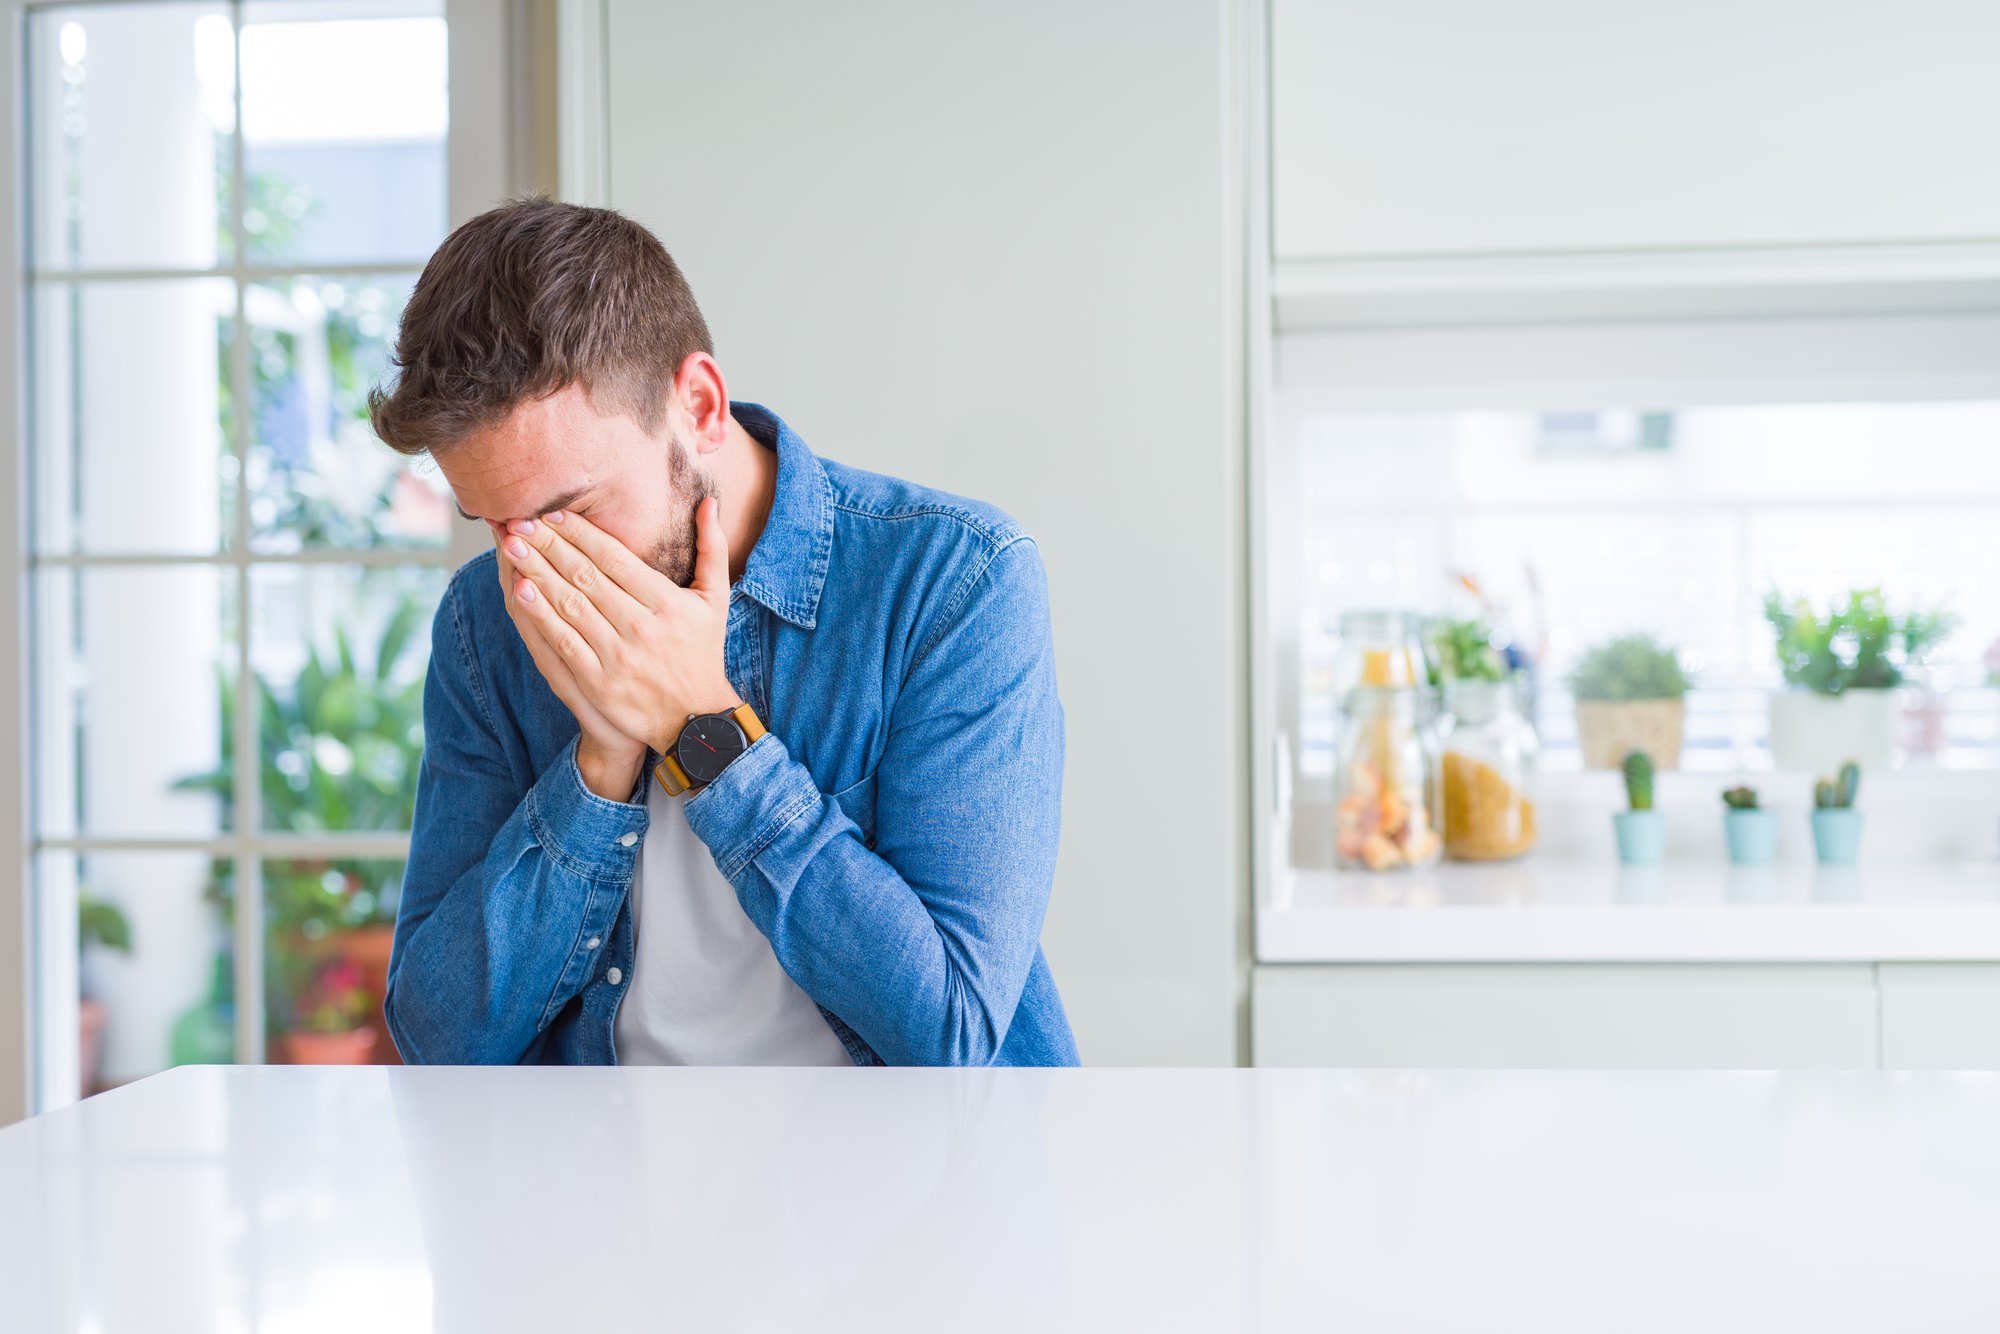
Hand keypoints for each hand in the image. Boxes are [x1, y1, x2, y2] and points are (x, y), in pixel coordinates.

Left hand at [499, 498, 739, 764]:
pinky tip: (520, 590)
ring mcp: (618, 655)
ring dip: (536, 572)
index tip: (553, 514)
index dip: (580, 533)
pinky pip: (563, 641)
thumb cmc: (702, 652)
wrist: (695, 721)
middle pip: (585, 576)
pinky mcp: (598, 682)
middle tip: (520, 521)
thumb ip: (712, 548)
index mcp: (667, 602)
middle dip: (548, 545)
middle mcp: (641, 626)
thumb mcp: (716, 599)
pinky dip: (539, 614)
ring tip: (512, 546)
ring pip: (569, 604)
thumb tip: (708, 502)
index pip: (614, 558)